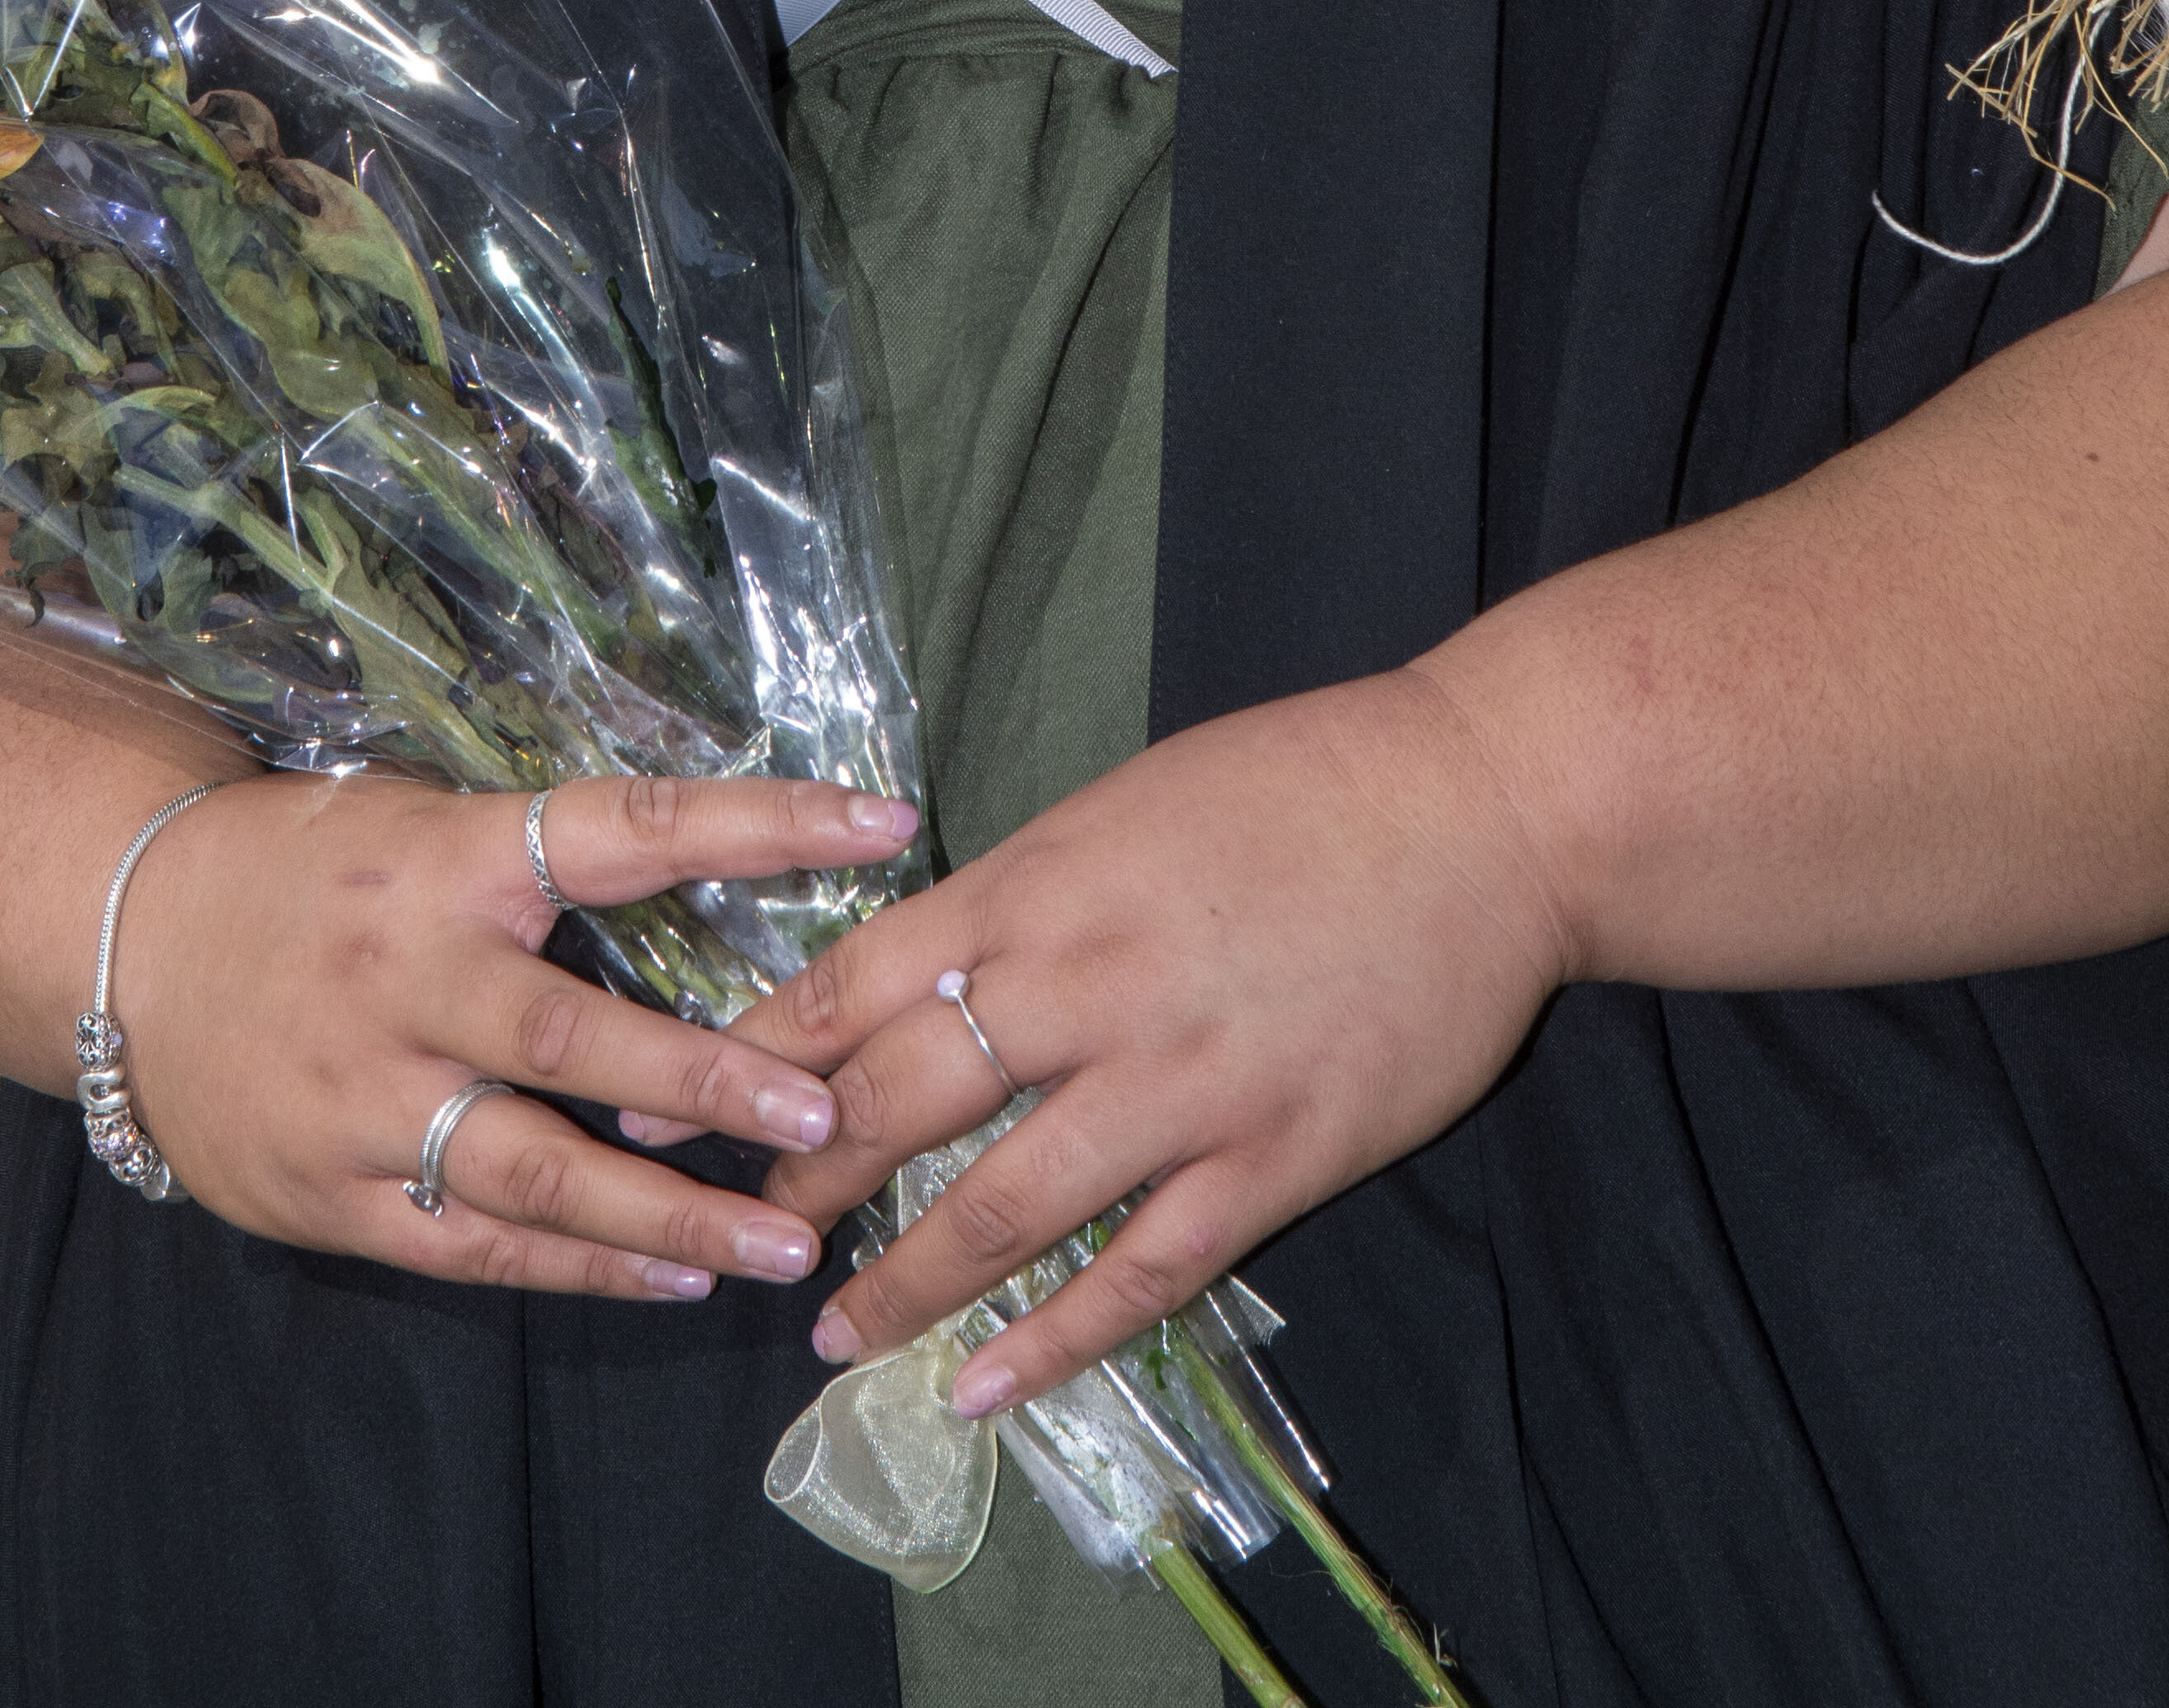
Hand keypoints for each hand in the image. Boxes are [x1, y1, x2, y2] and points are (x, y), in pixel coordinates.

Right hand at [114, 764, 917, 1304]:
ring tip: (785, 1246)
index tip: (881, 823)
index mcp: (454, 856)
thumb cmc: (308, 869)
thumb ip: (543, 855)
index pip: (629, 827)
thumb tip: (715, 858)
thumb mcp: (421, 820)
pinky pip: (479, 1243)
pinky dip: (583, 1267)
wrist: (125, 940)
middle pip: (577, 1038)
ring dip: (669, 1217)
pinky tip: (672, 1278)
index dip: (759, 822)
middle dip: (707, 1086)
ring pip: (535, 1171)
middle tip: (825, 1118)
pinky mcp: (333, 1196)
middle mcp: (414, 975)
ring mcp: (367, 1097)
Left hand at [731, 677, 1569, 1410]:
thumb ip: (1027, 891)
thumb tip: (929, 955)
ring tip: (836, 1338)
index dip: (762, 1057)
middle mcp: (1088, 988)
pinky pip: (1139, 1273)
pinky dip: (1053, 1342)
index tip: (684, 1105)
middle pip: (904, 1103)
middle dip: (810, 1179)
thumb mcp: (1125, 803)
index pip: (858, 980)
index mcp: (1043, 883)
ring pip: (1005, 1210)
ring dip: (906, 1285)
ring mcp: (1181, 1084)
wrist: (1484, 807)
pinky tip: (983, 1387)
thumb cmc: (1303, 781)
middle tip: (746, 1232)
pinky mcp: (1271, 1160)